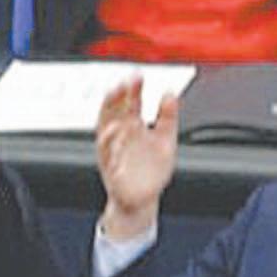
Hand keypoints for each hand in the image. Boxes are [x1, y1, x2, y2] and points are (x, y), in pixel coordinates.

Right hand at [96, 78, 178, 238]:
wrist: (142, 200)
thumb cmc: (151, 171)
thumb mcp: (166, 139)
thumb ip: (168, 117)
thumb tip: (170, 93)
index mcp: (132, 129)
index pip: (129, 104)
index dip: (132, 90)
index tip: (137, 76)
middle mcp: (120, 140)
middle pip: (113, 116)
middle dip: (116, 102)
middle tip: (121, 87)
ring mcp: (114, 155)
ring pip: (107, 137)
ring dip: (110, 126)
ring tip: (117, 117)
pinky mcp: (113, 173)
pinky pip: (110, 162)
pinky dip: (112, 152)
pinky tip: (116, 141)